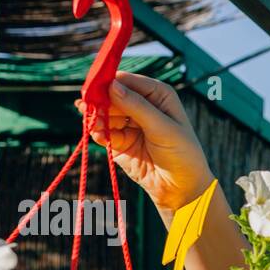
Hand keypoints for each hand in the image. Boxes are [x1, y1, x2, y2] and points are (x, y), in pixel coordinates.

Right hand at [78, 72, 214, 214]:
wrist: (182, 188)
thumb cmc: (182, 154)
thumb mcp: (163, 128)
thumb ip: (138, 107)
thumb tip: (112, 85)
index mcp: (157, 94)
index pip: (126, 80)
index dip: (109, 82)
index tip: (93, 87)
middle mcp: (141, 105)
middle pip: (111, 95)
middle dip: (99, 101)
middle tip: (87, 106)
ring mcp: (129, 123)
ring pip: (104, 113)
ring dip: (96, 117)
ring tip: (93, 123)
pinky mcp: (119, 141)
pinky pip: (103, 132)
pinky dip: (98, 133)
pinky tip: (98, 135)